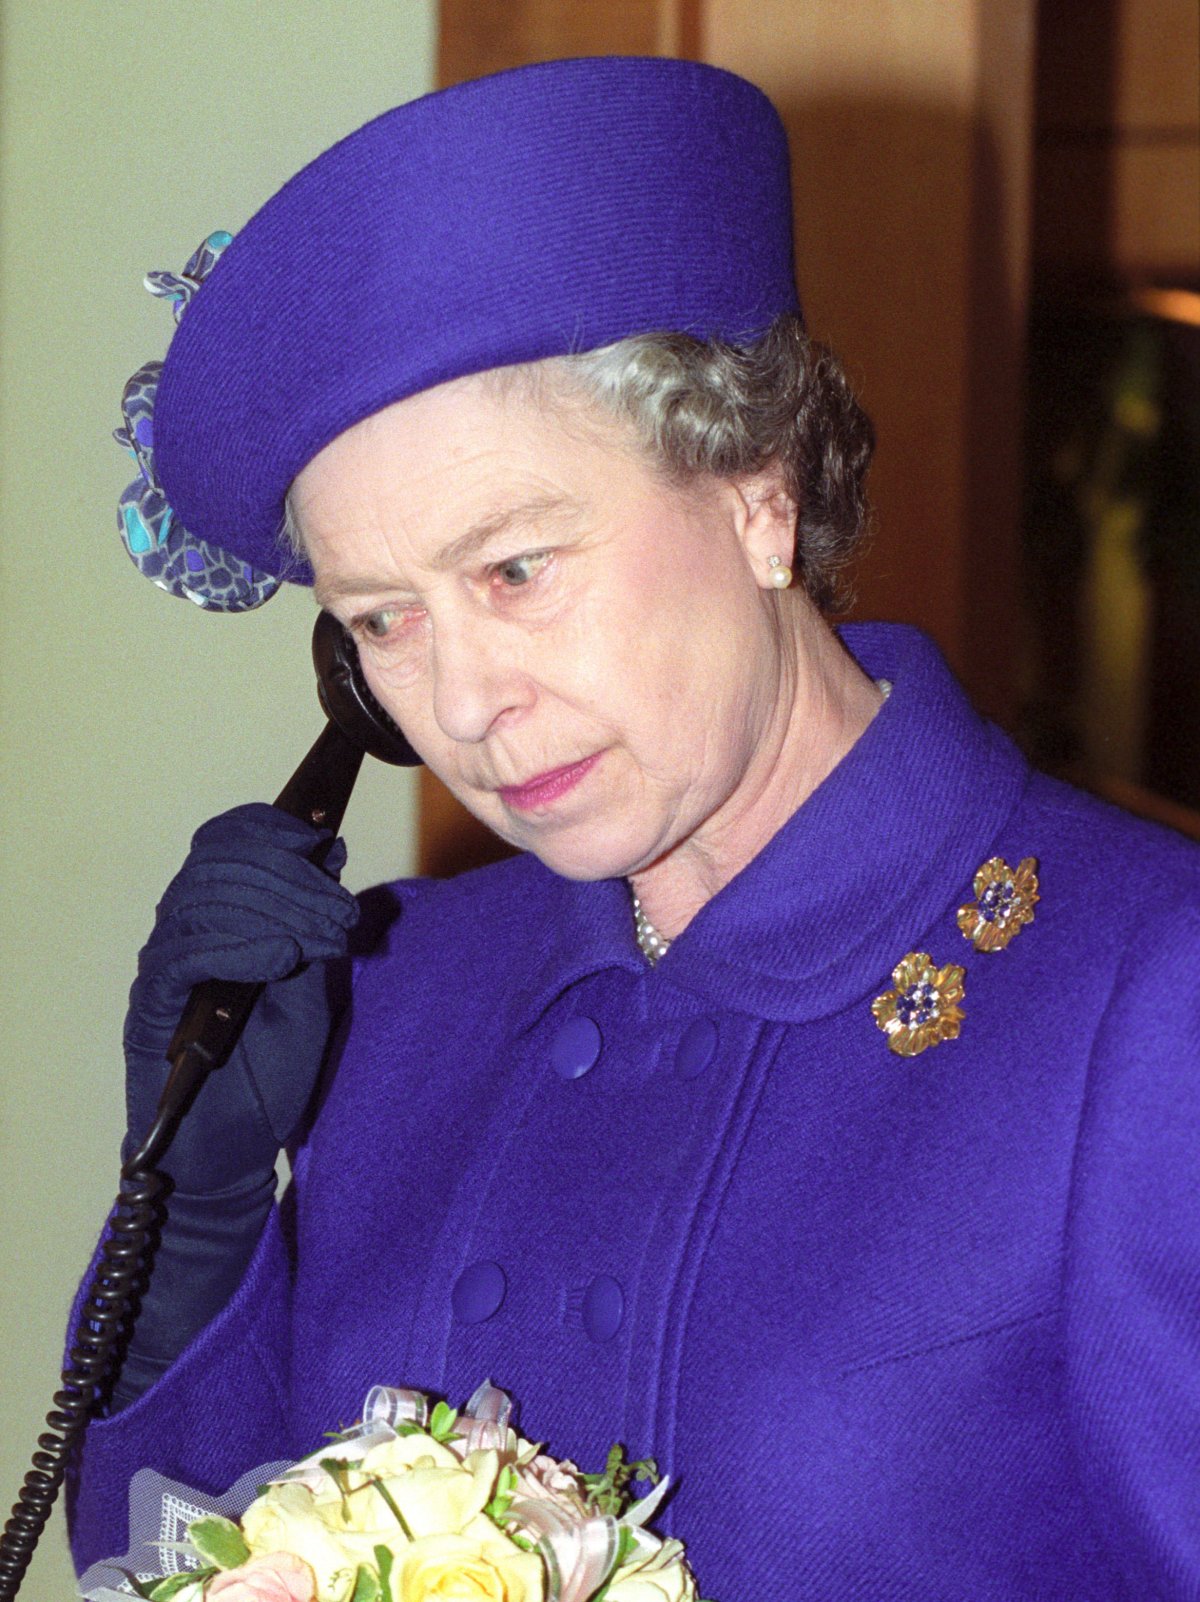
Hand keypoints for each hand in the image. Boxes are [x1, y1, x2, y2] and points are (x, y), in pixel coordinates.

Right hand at [123, 802, 359, 1196]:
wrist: (235, 1148)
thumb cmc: (271, 1069)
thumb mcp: (312, 985)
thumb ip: (315, 924)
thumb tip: (332, 854)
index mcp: (217, 915)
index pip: (226, 840)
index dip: (271, 829)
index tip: (324, 841)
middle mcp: (181, 931)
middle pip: (220, 864)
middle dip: (291, 877)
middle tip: (340, 912)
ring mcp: (163, 968)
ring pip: (206, 902)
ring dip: (278, 909)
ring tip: (325, 936)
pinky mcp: (150, 1008)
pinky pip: (186, 956)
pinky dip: (240, 947)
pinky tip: (281, 958)